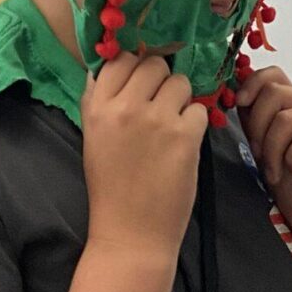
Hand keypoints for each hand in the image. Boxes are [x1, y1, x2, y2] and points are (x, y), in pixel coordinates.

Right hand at [82, 54, 209, 262]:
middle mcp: (126, 107)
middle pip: (154, 64)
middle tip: (159, 105)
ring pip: (180, 82)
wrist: (131, 233)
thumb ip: (98, 99)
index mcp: (98, 107)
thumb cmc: (110, 187)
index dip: (135, 66)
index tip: (141, 82)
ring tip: (172, 125)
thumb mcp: (92, 137)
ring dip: (180, 100)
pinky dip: (195, 123)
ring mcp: (157, 120)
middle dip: (161, 80)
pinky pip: (199, 109)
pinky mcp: (185, 137)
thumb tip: (110, 64)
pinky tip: (183, 143)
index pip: (120, 59)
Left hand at [235, 66, 291, 255]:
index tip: (237, 103)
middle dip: (258, 125)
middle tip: (259, 153)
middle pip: (277, 92)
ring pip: (288, 116)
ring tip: (276, 170)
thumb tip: (236, 96)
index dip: (251, 84)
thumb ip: (254, 122)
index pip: (274, 75)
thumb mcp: (263, 151)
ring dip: (273, 148)